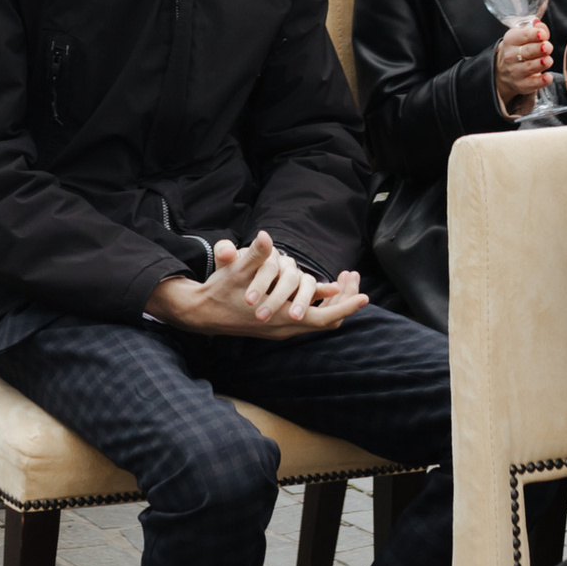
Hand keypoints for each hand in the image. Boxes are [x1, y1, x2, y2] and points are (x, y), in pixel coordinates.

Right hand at [150, 234, 369, 336]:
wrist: (202, 314)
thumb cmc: (220, 291)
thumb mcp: (235, 271)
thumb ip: (253, 255)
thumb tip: (264, 236)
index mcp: (281, 318)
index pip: (323, 318)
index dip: (345, 306)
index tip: (364, 295)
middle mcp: (285, 327)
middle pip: (328, 320)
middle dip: (344, 300)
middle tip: (353, 277)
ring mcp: (282, 328)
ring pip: (319, 320)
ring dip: (333, 301)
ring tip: (342, 279)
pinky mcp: (278, 324)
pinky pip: (308, 317)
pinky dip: (318, 303)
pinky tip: (322, 286)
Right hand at [494, 17, 552, 114]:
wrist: (503, 71)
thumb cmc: (518, 49)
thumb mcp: (523, 36)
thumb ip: (536, 30)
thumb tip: (540, 24)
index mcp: (511, 40)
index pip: (522, 35)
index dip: (534, 34)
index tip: (542, 34)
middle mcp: (510, 56)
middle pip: (527, 51)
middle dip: (538, 49)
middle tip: (548, 47)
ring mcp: (515, 71)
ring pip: (529, 67)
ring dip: (540, 64)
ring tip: (548, 60)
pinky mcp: (521, 85)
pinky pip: (532, 84)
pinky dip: (541, 81)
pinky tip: (548, 77)